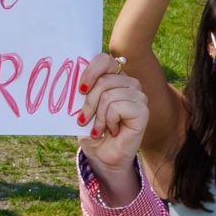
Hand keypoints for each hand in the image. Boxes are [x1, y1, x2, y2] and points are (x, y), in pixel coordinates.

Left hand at [77, 53, 146, 187]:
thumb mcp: (81, 108)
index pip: (104, 59)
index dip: (90, 70)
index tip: (80, 89)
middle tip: (84, 118)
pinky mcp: (143, 110)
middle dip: (89, 102)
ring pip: (109, 95)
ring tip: (98, 128)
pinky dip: (108, 121)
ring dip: (98, 116)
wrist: (102, 156)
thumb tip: (72, 79)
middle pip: (104, 79)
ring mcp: (138, 96)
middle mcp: (129, 83)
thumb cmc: (91, 130)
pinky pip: (118, 107)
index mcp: (114, 77)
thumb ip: (82, 91)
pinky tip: (112, 130)